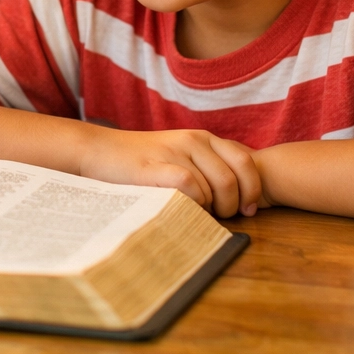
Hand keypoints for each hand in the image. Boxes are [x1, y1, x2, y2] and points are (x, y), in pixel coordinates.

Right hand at [77, 126, 266, 217]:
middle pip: (234, 178)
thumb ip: (207, 166)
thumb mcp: (179, 155)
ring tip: (198, 212)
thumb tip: (238, 196)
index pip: (245, 161)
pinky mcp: (157, 166)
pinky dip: (194, 202)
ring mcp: (175, 152)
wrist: (99, 151)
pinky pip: (191, 187)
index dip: (253, 188)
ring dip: (212, 208)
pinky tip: (183, 207)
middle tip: (223, 216)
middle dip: (234, 204)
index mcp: (202, 138)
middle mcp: (193, 141)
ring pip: (214, 186)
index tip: (249, 209)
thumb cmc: (141, 162)